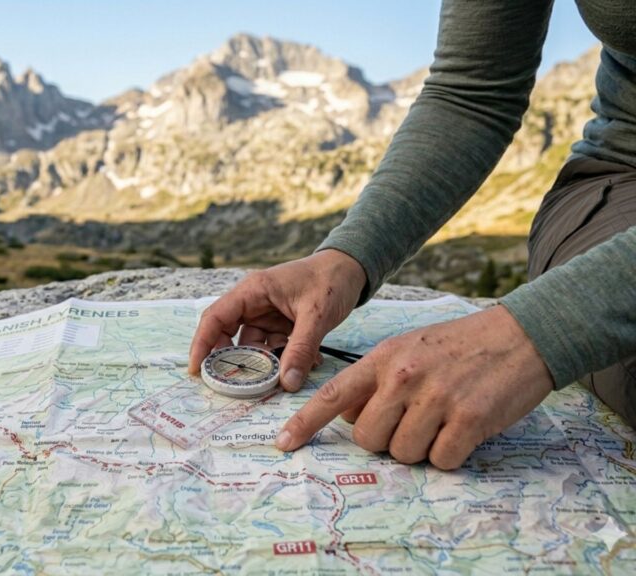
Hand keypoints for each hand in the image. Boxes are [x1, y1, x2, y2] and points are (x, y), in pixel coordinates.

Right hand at [189, 250, 366, 390]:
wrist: (352, 269)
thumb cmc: (331, 280)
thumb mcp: (317, 315)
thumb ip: (301, 348)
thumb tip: (286, 383)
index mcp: (253, 290)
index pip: (215, 318)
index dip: (202, 344)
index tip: (196, 370)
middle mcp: (253, 303)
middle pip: (228, 335)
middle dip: (232, 361)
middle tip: (235, 386)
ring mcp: (266, 314)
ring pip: (252, 346)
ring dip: (264, 364)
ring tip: (278, 380)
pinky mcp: (279, 324)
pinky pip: (272, 347)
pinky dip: (284, 360)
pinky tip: (303, 366)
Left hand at [274, 305, 553, 469]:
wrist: (521, 336)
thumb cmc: (459, 347)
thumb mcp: (407, 350)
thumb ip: (375, 381)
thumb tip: (346, 416)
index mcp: (383, 360)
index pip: (333, 396)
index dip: (305, 424)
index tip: (283, 443)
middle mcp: (403, 377)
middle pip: (368, 438)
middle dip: (386, 441)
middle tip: (413, 422)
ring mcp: (436, 398)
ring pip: (404, 453)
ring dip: (421, 449)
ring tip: (442, 421)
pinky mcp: (469, 419)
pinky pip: (442, 460)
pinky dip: (451, 454)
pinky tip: (464, 429)